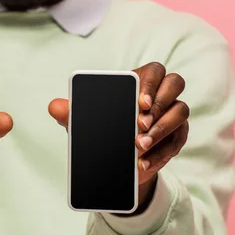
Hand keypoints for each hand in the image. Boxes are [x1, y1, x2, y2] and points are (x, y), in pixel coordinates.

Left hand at [48, 62, 189, 211]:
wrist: (117, 158)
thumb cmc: (102, 128)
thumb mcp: (85, 122)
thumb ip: (71, 112)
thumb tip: (54, 107)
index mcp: (139, 81)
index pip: (153, 71)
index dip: (150, 84)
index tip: (139, 103)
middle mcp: (160, 93)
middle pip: (174, 84)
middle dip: (159, 105)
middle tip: (140, 125)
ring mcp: (172, 113)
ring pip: (180, 111)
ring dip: (161, 130)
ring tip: (139, 146)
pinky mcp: (178, 135)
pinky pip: (178, 140)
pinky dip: (161, 153)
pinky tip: (144, 163)